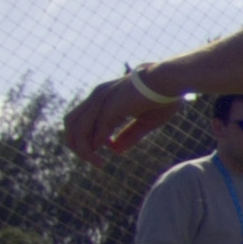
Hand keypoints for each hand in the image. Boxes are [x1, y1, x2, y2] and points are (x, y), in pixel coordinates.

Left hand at [64, 75, 183, 160]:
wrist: (171, 80)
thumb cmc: (164, 97)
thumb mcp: (145, 121)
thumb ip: (130, 135)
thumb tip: (115, 152)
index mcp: (103, 96)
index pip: (80, 120)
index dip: (88, 138)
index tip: (110, 147)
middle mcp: (97, 96)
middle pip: (71, 124)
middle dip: (76, 145)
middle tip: (92, 159)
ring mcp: (102, 101)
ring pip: (78, 129)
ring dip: (85, 150)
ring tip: (97, 163)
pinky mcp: (111, 107)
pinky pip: (97, 131)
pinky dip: (97, 145)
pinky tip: (107, 152)